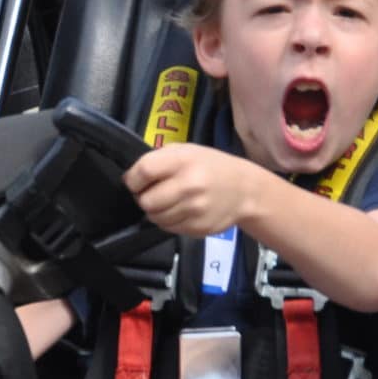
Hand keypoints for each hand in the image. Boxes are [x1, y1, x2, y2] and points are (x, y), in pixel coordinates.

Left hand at [125, 143, 267, 238]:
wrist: (245, 190)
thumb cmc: (211, 166)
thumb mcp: (186, 150)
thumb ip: (159, 159)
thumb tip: (132, 177)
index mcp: (183, 161)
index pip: (144, 172)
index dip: (133, 179)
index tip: (135, 181)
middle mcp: (189, 186)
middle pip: (146, 201)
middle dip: (143, 198)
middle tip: (152, 193)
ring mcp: (195, 210)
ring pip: (155, 218)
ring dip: (155, 211)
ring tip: (168, 201)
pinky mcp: (198, 228)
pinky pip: (169, 228)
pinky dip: (168, 221)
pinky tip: (180, 210)